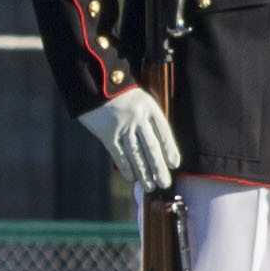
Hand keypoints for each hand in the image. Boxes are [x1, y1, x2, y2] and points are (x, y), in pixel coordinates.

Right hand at [79, 87, 181, 201]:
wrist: (94, 84)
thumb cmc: (119, 93)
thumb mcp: (139, 99)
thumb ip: (148, 118)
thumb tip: (158, 146)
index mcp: (149, 107)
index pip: (164, 131)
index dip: (170, 149)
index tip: (175, 164)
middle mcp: (138, 117)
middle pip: (152, 147)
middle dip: (159, 168)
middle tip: (165, 184)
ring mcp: (122, 126)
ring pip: (136, 154)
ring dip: (144, 173)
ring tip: (150, 187)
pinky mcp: (107, 134)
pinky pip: (119, 155)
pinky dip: (126, 168)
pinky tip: (132, 179)